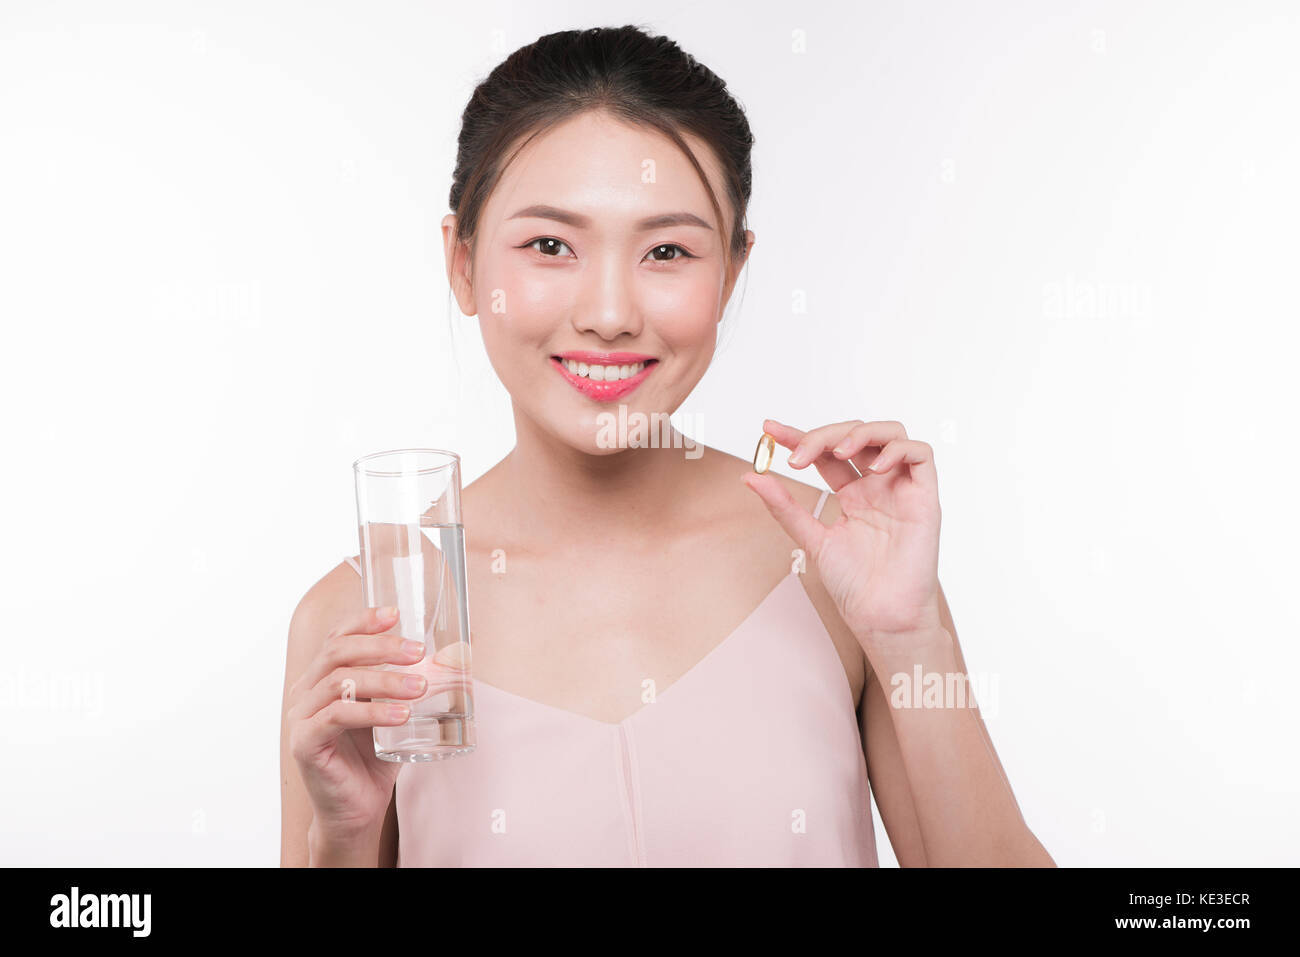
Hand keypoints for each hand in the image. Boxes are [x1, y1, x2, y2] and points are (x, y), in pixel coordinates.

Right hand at [286, 607, 435, 837]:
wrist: (357, 810)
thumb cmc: (375, 758)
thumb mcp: (396, 712)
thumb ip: (414, 684)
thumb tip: (458, 654)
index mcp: (322, 678)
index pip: (338, 637)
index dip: (364, 621)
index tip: (396, 615)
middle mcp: (306, 692)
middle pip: (338, 652)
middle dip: (381, 647)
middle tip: (418, 652)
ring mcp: (300, 717)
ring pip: (339, 681)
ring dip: (384, 680)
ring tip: (419, 687)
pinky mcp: (304, 743)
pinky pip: (336, 717)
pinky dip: (371, 712)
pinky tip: (400, 715)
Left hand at [742, 419, 944, 654]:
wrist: (880, 616)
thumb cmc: (854, 584)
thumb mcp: (811, 538)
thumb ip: (785, 507)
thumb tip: (751, 477)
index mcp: (852, 494)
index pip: (826, 452)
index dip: (799, 436)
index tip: (769, 431)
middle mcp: (877, 486)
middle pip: (855, 436)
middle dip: (825, 435)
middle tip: (799, 452)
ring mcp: (901, 489)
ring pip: (892, 434)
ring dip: (862, 433)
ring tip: (838, 451)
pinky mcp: (924, 498)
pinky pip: (922, 455)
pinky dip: (898, 450)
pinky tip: (873, 468)